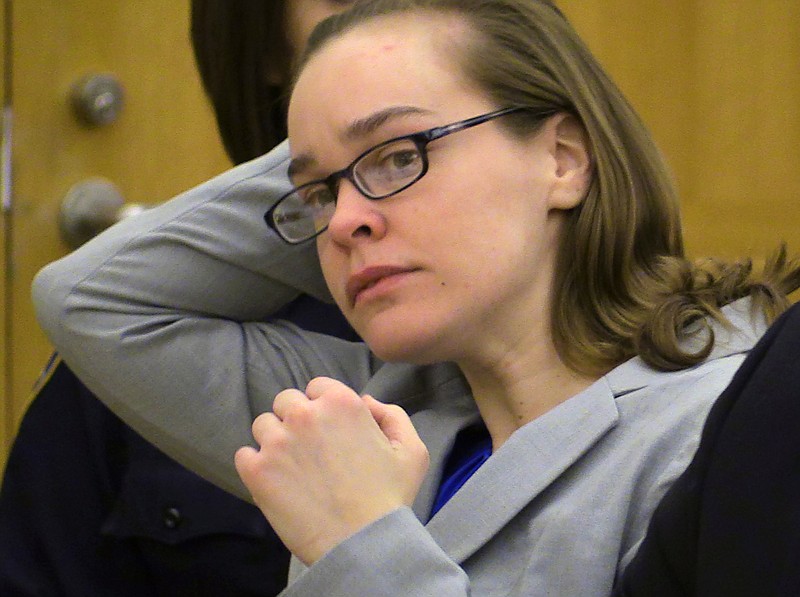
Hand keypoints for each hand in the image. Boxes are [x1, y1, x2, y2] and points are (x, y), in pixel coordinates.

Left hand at [234, 377, 428, 564]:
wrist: (363, 544)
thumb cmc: (391, 499)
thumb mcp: (412, 450)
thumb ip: (391, 415)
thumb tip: (366, 401)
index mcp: (341, 402)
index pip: (317, 386)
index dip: (323, 406)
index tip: (328, 429)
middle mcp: (305, 415)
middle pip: (286, 401)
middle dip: (296, 419)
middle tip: (309, 449)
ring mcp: (278, 442)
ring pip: (263, 425)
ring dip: (274, 440)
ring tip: (292, 466)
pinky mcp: (257, 470)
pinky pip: (244, 454)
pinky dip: (255, 465)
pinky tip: (275, 481)